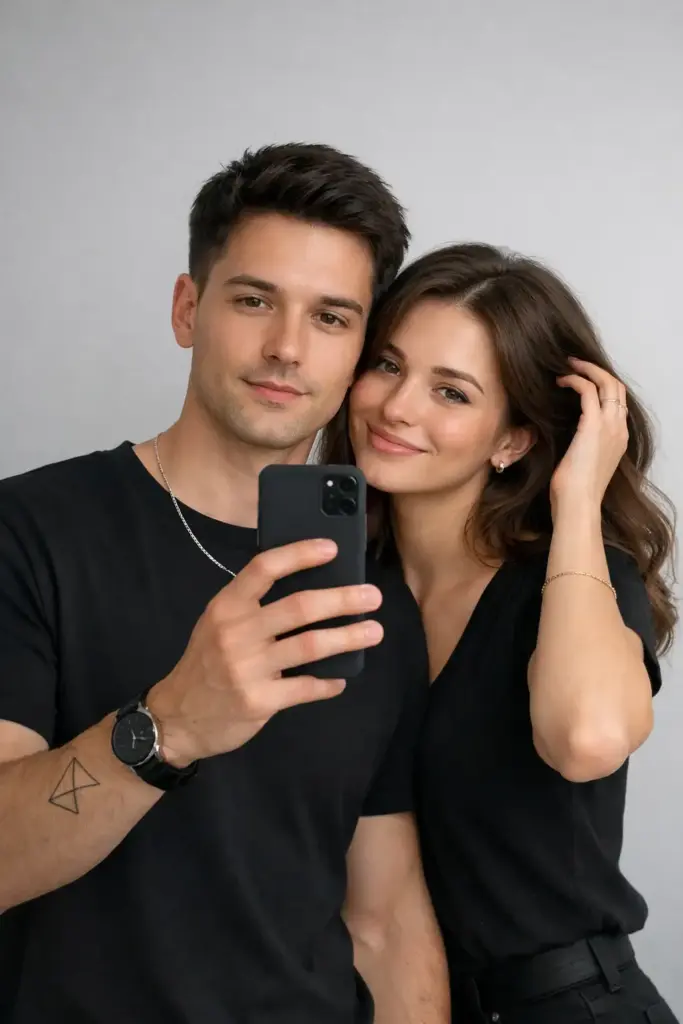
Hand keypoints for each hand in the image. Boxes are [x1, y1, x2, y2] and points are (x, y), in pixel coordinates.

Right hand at [147, 539, 382, 765]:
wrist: (176, 718)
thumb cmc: (206, 664)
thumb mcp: (217, 625)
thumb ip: (252, 607)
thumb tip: (310, 587)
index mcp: (227, 606)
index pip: (264, 568)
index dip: (300, 554)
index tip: (332, 549)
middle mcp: (236, 632)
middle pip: (299, 607)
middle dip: (342, 599)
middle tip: (373, 596)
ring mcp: (247, 667)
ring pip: (310, 646)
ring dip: (348, 637)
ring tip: (374, 631)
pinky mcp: (259, 700)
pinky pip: (305, 687)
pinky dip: (328, 683)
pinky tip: (342, 679)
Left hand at [550, 358, 628, 510]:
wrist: (578, 503)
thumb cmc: (574, 491)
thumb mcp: (583, 462)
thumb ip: (582, 444)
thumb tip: (565, 433)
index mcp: (619, 438)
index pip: (617, 402)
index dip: (602, 386)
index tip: (583, 380)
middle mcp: (619, 428)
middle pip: (617, 387)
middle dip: (597, 371)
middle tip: (575, 364)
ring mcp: (609, 426)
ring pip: (607, 383)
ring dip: (587, 369)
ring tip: (569, 365)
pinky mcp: (593, 425)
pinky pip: (588, 390)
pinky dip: (575, 380)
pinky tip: (561, 381)